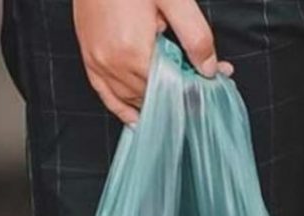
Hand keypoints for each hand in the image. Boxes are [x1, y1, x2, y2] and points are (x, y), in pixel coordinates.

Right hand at [73, 0, 233, 124]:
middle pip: (153, 95)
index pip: (171, 89)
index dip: (195, 88)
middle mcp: (111, 63)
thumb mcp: (174, 0)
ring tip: (178, 92)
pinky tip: (137, 117)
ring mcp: (97, 62)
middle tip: (202, 77)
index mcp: (132, 52)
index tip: (214, 81)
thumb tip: (209, 68)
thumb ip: (195, 36)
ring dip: (155, 100)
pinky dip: (123, 107)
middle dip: (180, 91)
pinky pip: (106, 94)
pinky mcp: (89, 56)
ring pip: (131, 100)